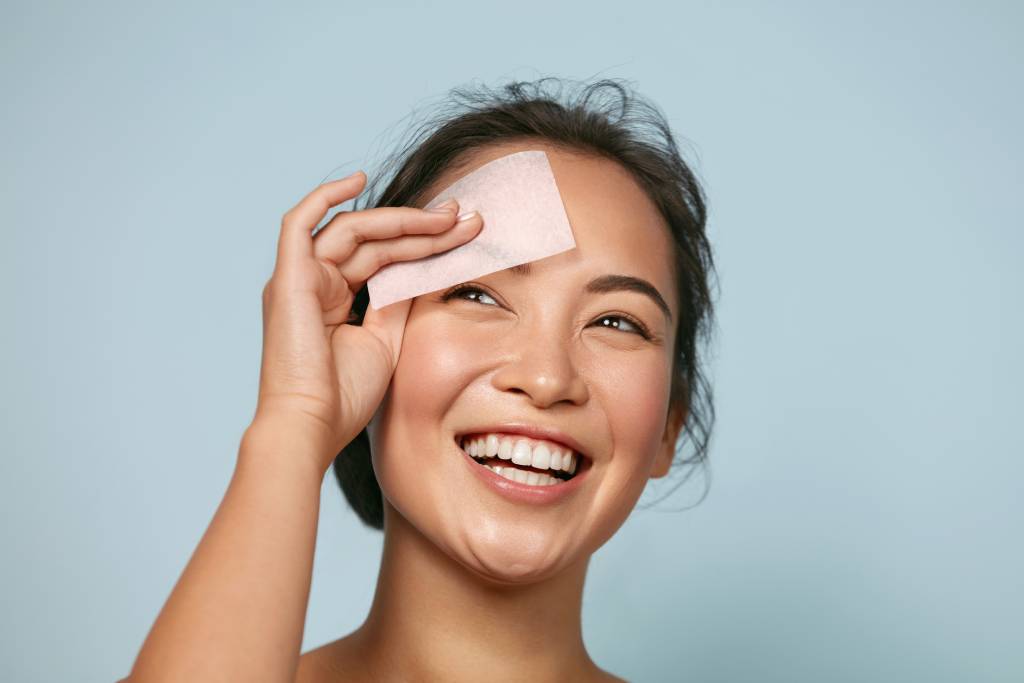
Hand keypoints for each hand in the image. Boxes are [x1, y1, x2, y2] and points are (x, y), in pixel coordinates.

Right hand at [252, 171, 482, 474]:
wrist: (313, 426)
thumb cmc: (346, 396)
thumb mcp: (386, 341)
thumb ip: (397, 302)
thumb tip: (424, 270)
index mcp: (335, 300)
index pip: (386, 258)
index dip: (427, 244)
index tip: (469, 233)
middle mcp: (315, 283)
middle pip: (375, 240)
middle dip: (423, 227)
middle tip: (467, 216)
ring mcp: (299, 279)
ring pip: (354, 230)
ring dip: (401, 219)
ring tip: (446, 215)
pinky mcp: (288, 279)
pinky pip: (300, 222)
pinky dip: (325, 197)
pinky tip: (359, 179)